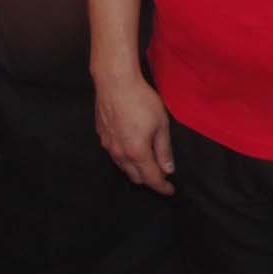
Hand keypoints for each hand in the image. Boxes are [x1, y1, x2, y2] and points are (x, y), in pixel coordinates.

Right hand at [93, 70, 175, 195]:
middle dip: (150, 180)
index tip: (171, 190)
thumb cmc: (141, 100)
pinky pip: (115, 154)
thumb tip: (168, 169)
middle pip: (136, 177)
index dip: (163, 187)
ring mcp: (108, 145)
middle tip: (162, 175)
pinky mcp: (102, 136)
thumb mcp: (161, 124)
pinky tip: (132, 147)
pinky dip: (126, 157)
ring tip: (148, 162)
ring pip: (123, 167)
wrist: (115, 82)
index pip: (152, 178)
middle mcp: (120, 153)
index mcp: (137, 152)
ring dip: (136, 169)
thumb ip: (164, 149)